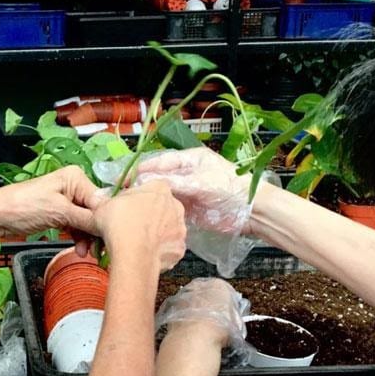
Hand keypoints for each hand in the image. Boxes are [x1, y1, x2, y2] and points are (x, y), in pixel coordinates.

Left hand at [0, 165, 100, 244]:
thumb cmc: (23, 206)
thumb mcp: (59, 212)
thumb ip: (86, 217)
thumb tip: (110, 221)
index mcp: (76, 177)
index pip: (101, 200)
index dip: (106, 220)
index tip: (110, 239)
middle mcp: (73, 186)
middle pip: (95, 211)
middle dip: (96, 231)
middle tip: (99, 250)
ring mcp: (66, 200)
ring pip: (87, 221)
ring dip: (88, 238)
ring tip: (86, 252)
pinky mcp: (59, 213)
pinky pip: (77, 226)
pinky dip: (79, 237)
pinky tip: (80, 249)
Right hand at [93, 180, 186, 271]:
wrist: (134, 256)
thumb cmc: (120, 225)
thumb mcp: (101, 208)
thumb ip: (100, 202)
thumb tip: (95, 202)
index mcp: (159, 188)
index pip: (144, 185)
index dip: (129, 194)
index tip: (119, 202)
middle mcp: (175, 206)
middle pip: (157, 206)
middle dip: (143, 213)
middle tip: (126, 223)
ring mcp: (180, 228)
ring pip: (165, 227)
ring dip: (152, 232)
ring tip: (135, 241)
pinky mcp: (179, 249)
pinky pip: (168, 247)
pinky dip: (158, 250)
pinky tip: (145, 253)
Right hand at [135, 148, 255, 237]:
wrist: (250, 211)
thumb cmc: (231, 189)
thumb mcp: (201, 182)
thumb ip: (175, 182)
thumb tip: (147, 182)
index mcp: (190, 160)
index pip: (160, 162)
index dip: (142, 169)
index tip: (126, 177)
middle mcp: (186, 174)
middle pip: (158, 178)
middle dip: (142, 184)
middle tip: (123, 193)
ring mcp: (186, 191)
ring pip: (161, 193)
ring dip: (149, 199)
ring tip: (130, 206)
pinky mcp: (188, 208)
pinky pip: (168, 207)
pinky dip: (158, 210)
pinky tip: (147, 215)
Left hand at [155, 278, 248, 351]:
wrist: (194, 337)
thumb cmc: (218, 328)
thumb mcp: (236, 323)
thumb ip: (235, 317)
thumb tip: (234, 321)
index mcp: (219, 285)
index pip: (226, 291)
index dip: (228, 304)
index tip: (229, 314)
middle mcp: (199, 285)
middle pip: (207, 293)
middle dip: (210, 304)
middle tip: (215, 321)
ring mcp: (183, 294)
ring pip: (192, 300)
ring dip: (196, 310)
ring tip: (201, 327)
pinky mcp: (171, 305)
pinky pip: (181, 309)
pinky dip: (184, 316)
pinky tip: (190, 329)